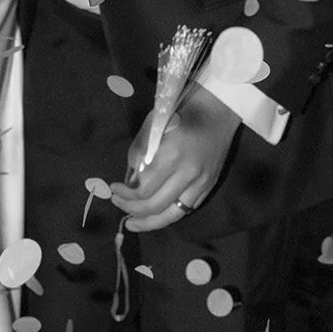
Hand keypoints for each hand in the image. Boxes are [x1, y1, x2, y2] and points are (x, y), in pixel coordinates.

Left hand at [111, 84, 240, 230]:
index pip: (143, 188)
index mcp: (171, 154)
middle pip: (155, 205)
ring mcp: (202, 183)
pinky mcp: (210, 186)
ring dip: (150, 222)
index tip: (113, 189)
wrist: (219, 108)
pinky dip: (169, 214)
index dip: (125, 194)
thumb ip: (140, 150)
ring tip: (133, 224)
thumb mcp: (153, 122)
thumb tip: (129, 179)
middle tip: (118, 205)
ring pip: (172, 215)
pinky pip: (187, 209)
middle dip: (132, 209)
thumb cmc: (182, 109)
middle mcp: (188, 173)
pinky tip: (156, 214)